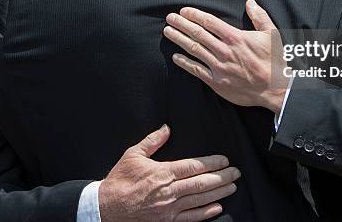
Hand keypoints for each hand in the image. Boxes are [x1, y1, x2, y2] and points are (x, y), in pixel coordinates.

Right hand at [99, 124, 239, 221]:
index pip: (194, 166)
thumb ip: (152, 141)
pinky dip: (206, 213)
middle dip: (222, 177)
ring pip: (200, 200)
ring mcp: (169, 209)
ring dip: (219, 193)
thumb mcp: (133, 155)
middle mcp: (168, 192)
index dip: (212, 163)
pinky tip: (218, 207)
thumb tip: (167, 128)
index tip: (225, 159)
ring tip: (233, 186)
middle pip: (202, 183)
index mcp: (162, 173)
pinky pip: (191, 218)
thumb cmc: (119, 180)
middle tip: (236, 172)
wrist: (105, 208)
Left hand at [164, 0, 287, 112]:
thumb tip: (250, 2)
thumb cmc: (275, 61)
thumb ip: (260, 17)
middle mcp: (224, 50)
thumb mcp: (272, 34)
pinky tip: (175, 57)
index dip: (194, 15)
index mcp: (236, 37)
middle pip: (197, 33)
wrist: (275, 89)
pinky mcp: (217, 82)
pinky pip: (196, 70)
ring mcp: (219, 67)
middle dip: (181, 24)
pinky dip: (184, 63)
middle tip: (169, 18)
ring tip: (168, 32)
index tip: (184, 11)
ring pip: (194, 49)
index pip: (210, 22)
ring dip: (179, 39)